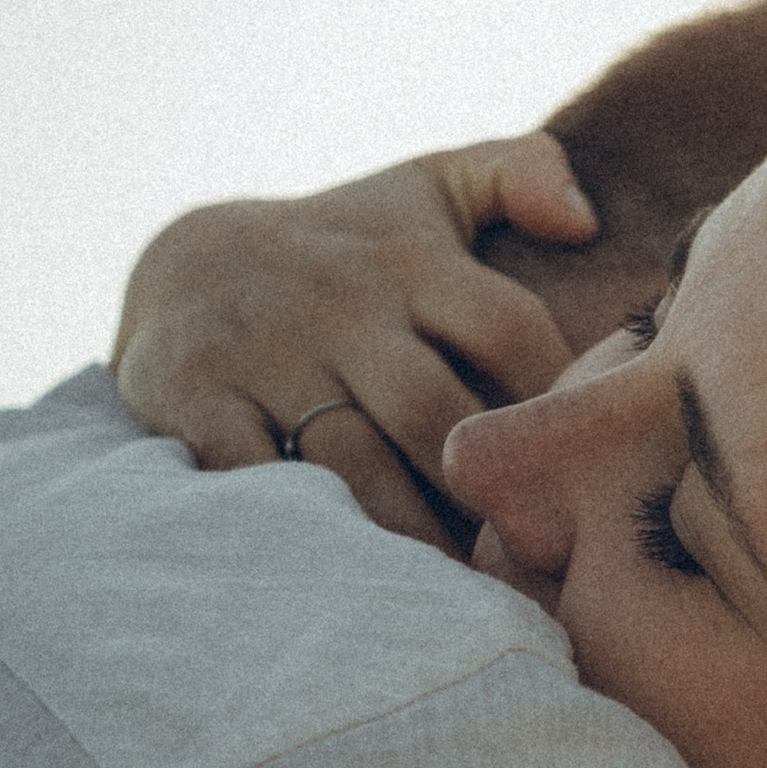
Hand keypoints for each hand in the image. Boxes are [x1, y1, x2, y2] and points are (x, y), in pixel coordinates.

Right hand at [113, 135, 602, 553]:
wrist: (181, 264)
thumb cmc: (345, 248)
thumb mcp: (425, 189)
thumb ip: (516, 173)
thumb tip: (586, 219)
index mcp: (410, 262)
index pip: (505, 329)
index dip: (551, 403)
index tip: (584, 476)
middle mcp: (339, 305)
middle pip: (430, 411)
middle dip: (480, 491)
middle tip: (529, 564)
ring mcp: (264, 354)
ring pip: (350, 461)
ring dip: (408, 533)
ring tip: (460, 595)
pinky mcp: (196, 397)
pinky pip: (255, 477)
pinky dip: (303, 529)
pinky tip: (355, 581)